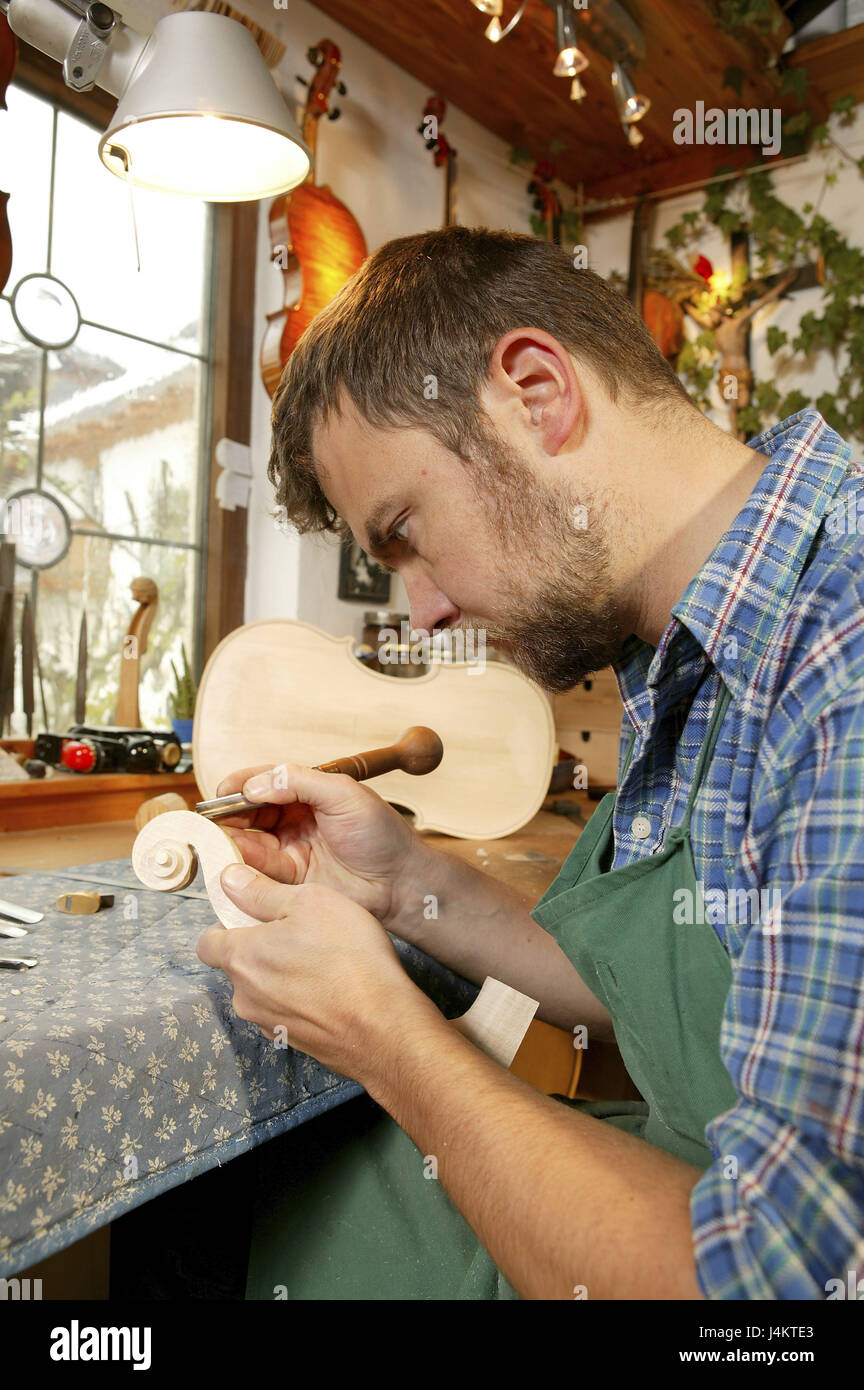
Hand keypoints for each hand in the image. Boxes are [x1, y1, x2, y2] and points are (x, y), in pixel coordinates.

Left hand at [196, 865, 444, 1081]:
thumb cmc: (348, 957)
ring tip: (324, 962)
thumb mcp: (310, 902)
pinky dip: (302, 1000)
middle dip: (262, 949)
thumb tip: (230, 879)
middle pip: (239, 966)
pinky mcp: (294, 1042)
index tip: (257, 914)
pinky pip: (288, 1012)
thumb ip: (263, 891)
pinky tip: (335, 989)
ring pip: (264, 991)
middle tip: (301, 933)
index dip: (227, 924)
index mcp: (241, 957)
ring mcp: (269, 1023)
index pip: (207, 942)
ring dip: (283, 976)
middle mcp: (245, 996)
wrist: (383, 1026)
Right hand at [210, 759, 423, 927]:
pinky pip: (258, 871)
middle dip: (229, 814)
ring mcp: (292, 849)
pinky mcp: (290, 880)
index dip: (241, 785)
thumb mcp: (344, 794)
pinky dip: (241, 866)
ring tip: (218, 840)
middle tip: (213, 819)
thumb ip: (300, 781)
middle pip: (250, 813)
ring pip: (249, 841)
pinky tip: (232, 862)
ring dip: (231, 840)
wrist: (400, 882)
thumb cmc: (382, 834)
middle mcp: (295, 819)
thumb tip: (257, 784)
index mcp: (308, 793)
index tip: (223, 792)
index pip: (265, 782)